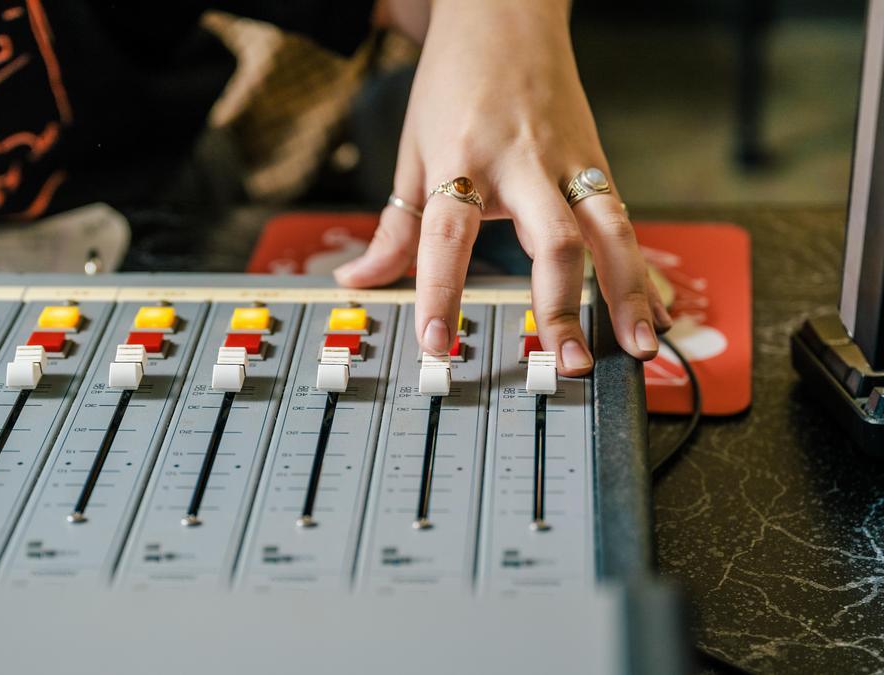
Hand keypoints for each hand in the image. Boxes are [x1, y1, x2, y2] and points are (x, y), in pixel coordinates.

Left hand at [337, 0, 670, 374]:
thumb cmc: (454, 81)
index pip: (447, 236)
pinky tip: (659, 309)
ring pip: (610, 230)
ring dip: (626, 294)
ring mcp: (569, 162)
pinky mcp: (599, 162)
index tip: (438, 343)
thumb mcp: (412, 150)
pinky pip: (626, 221)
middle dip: (560, 305)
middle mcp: (522, 162)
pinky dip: (644, 269)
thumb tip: (358, 280)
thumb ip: (394, 229)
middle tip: (564, 361)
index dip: (441, 293)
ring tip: (636, 346)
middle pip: (552, 238)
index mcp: (462, 159)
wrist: (505, 14)